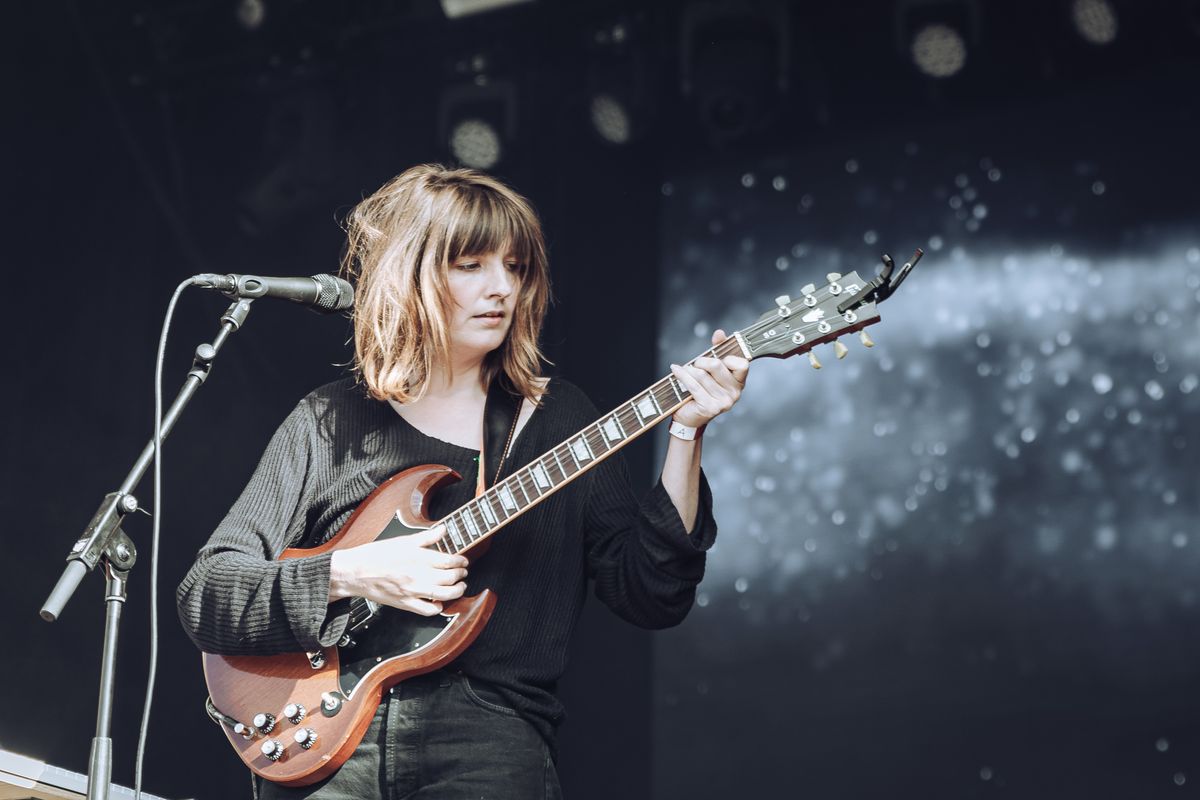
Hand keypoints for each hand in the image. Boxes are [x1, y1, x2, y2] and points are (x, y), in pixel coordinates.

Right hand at [328, 525, 468, 616]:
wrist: (355, 572)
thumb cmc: (376, 555)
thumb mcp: (403, 540)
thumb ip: (426, 537)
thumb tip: (443, 529)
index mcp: (418, 557)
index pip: (449, 560)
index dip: (460, 561)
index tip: (463, 561)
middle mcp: (418, 574)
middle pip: (450, 578)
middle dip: (461, 575)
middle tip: (464, 573)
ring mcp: (412, 591)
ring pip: (444, 595)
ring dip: (457, 591)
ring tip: (460, 587)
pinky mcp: (405, 603)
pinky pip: (427, 610)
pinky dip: (438, 608)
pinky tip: (440, 603)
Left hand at [669, 329, 748, 428]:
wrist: (689, 417)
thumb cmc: (702, 390)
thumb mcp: (711, 369)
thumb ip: (718, 350)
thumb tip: (720, 333)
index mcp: (739, 383)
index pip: (742, 364)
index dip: (728, 358)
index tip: (717, 357)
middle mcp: (735, 394)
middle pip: (716, 365)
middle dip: (701, 361)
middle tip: (695, 364)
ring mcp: (723, 402)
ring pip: (702, 375)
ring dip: (689, 370)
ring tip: (684, 370)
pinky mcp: (710, 407)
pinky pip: (693, 385)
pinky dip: (682, 375)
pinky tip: (675, 370)